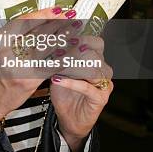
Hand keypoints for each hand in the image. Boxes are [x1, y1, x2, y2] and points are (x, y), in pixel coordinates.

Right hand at [0, 7, 73, 121]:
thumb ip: (11, 36)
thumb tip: (37, 21)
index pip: (24, 21)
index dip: (43, 14)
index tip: (56, 10)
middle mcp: (7, 51)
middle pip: (37, 32)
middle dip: (57, 22)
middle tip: (70, 16)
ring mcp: (18, 66)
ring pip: (46, 46)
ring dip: (64, 36)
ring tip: (75, 29)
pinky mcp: (29, 79)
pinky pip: (51, 65)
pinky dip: (64, 57)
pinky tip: (73, 51)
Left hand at [50, 35, 112, 151]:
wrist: (69, 119)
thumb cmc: (64, 92)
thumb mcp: (59, 70)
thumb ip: (59, 56)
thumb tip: (48, 38)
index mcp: (96, 59)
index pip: (95, 41)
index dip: (81, 35)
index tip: (63, 33)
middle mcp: (103, 69)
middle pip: (96, 51)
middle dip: (76, 47)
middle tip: (59, 46)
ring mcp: (104, 84)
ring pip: (94, 67)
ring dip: (73, 63)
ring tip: (56, 62)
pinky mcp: (101, 98)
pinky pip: (88, 87)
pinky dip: (71, 82)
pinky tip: (57, 79)